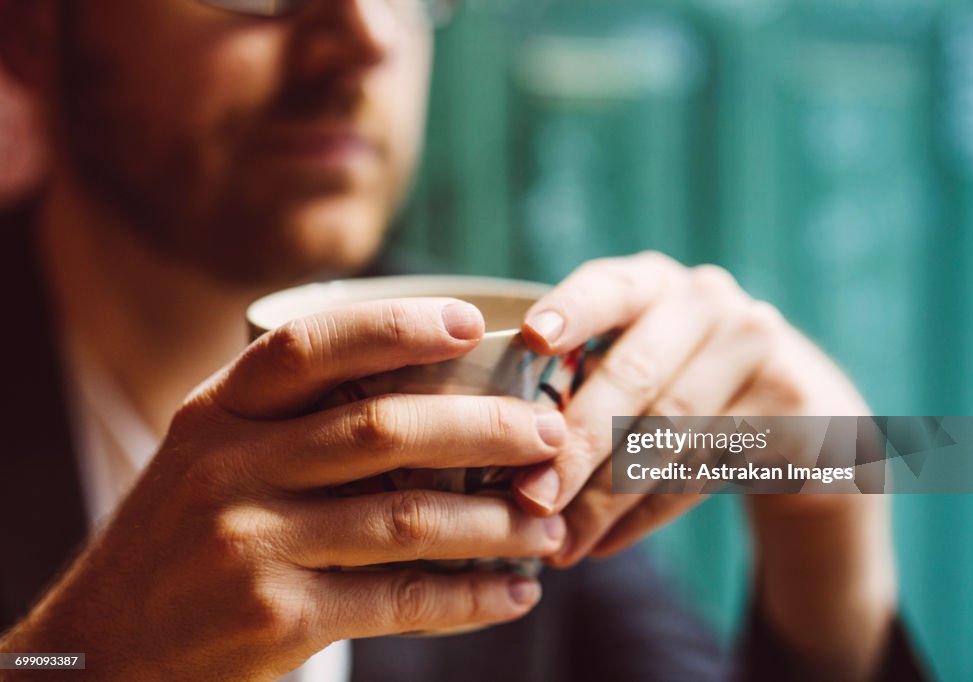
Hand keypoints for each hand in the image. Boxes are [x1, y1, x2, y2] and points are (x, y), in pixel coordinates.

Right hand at [0, 299, 566, 680]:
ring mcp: (251, 542)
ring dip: (495, 522)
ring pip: (407, 517)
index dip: (397, 327)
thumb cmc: (179, 541)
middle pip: (383, 428)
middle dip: (484, 428)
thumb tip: (427, 400)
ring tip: (549, 525)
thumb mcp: (208, 458)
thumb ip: (290, 423)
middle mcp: (231, 468)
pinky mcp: (275, 618)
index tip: (472, 324)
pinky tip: (512, 594)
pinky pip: (397, 598)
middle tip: (547, 434)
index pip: (312, 347)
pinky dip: (468, 597)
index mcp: (218, 414)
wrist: (102, 649)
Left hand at [511, 252, 867, 558]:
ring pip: (670, 435)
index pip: (608, 287)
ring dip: (606, 498)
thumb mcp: (629, 359)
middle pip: (635, 377)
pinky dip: (646, 515)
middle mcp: (707, 302)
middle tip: (531, 500)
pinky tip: (604, 542)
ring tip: (560, 542)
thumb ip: (577, 380)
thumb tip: (497, 447)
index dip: (571, 311)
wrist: (792, 409)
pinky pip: (705, 471)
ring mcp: (758, 351)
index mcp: (651, 281)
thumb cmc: (672, 382)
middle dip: (576, 446)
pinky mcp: (792, 409)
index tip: (532, 339)